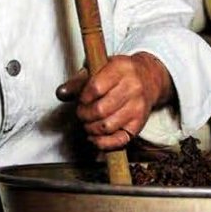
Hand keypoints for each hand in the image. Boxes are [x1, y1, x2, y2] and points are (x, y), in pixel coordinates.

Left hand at [56, 52, 172, 150]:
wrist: (149, 78)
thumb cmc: (119, 74)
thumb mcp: (100, 68)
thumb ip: (78, 81)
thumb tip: (61, 93)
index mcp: (121, 69)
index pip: (95, 87)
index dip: (83, 98)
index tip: (81, 100)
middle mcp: (132, 87)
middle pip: (100, 109)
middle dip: (84, 115)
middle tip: (81, 114)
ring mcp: (137, 107)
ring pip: (107, 126)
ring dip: (91, 129)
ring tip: (88, 124)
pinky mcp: (139, 123)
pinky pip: (119, 140)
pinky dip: (103, 143)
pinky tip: (95, 138)